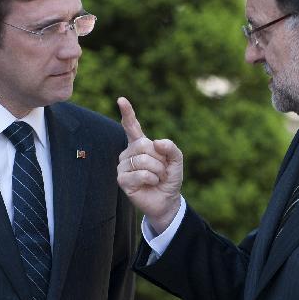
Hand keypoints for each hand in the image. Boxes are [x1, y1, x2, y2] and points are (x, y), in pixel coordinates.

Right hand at [116, 97, 183, 233]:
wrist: (167, 200)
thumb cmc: (169, 178)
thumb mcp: (176, 160)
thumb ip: (171, 148)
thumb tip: (156, 142)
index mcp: (141, 144)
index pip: (131, 126)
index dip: (127, 113)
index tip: (121, 99)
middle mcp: (129, 153)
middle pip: (143, 145)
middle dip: (159, 158)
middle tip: (162, 169)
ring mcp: (123, 166)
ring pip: (142, 160)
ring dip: (157, 170)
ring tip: (157, 177)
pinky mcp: (122, 179)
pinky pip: (140, 173)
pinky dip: (151, 178)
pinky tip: (150, 183)